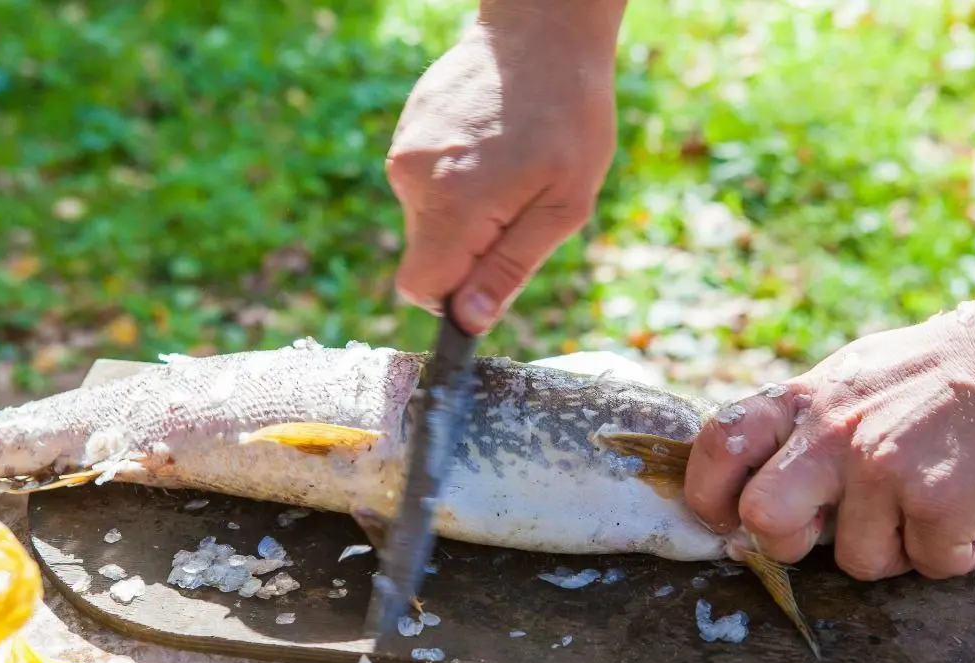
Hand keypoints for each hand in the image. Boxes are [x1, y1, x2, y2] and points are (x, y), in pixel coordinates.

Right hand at [385, 1, 625, 334]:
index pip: (420, 288)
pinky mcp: (408, 129)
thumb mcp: (563, 206)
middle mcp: (413, 178)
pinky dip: (457, 177)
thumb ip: (510, 268)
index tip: (492, 273)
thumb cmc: (569, 117)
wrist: (544, 28)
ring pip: (428, 218)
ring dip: (468, 210)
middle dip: (471, 248)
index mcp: (451, 205)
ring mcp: (405, 150)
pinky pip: (427, 180)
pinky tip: (492, 142)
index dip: (455, 296)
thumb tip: (468, 321)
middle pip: (428, 254)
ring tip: (509, 164)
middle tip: (519, 203)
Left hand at [684, 298, 974, 580]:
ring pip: (856, 561)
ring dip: (895, 550)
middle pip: (763, 519)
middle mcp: (830, 432)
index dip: (710, 494)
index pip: (716, 446)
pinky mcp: (936, 499)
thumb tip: (746, 497)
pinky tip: (971, 511)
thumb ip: (798, 430)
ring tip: (924, 505)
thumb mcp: (846, 382)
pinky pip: (928, 564)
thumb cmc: (928, 380)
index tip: (729, 517)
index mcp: (801, 401)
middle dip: (788, 545)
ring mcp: (881, 466)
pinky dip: (955, 552)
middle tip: (826, 533)